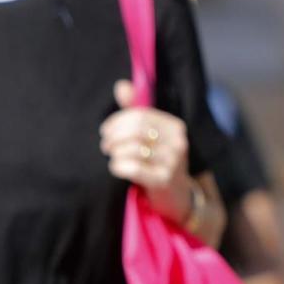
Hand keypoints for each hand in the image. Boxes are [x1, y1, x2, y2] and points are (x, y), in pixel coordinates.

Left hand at [100, 80, 194, 219]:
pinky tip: (115, 168)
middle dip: (114, 137)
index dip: (117, 121)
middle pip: (136, 130)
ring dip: (115, 153)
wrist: (178, 197)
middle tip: (105, 146)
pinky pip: (134, 168)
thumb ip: (136, 110)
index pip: (140, 115)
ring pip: (133, 149)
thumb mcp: (152, 136)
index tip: (105, 131)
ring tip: (111, 157)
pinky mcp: (164, 180)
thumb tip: (121, 86)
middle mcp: (178, 142)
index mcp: (175, 126)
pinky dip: (118, 166)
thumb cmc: (159, 162)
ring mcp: (173, 162)